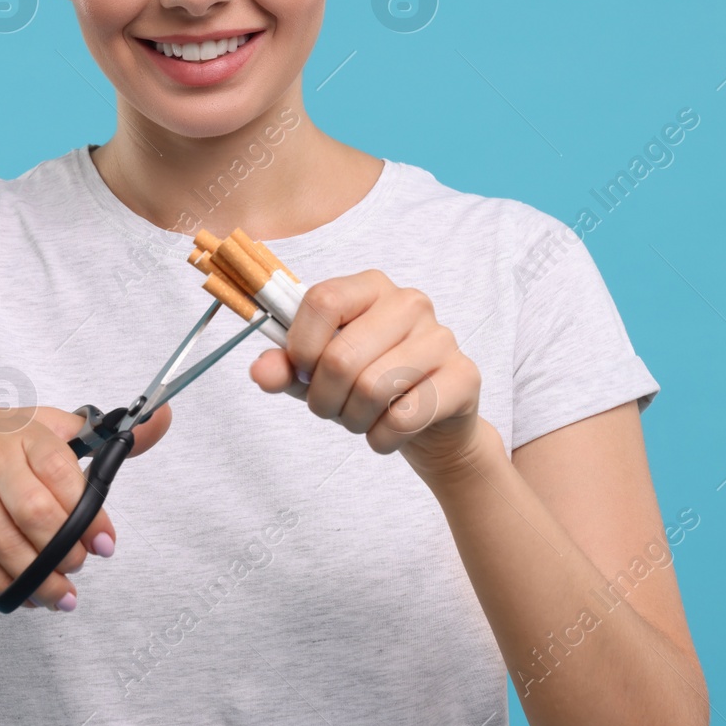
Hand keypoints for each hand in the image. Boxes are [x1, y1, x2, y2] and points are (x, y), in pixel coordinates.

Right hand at [0, 398, 171, 610]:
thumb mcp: (35, 422)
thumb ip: (94, 434)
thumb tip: (159, 421)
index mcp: (24, 434)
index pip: (64, 475)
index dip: (90, 515)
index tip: (106, 544)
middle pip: (38, 514)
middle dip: (65, 550)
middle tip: (79, 567)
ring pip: (8, 544)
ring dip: (40, 578)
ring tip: (62, 596)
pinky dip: (3, 581)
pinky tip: (23, 595)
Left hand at [248, 270, 483, 479]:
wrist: (429, 426)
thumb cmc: (368, 385)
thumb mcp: (317, 374)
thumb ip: (286, 367)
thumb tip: (261, 371)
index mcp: (370, 286)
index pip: (322, 300)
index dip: (300, 346)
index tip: (301, 371)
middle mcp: (409, 302)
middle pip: (341, 356)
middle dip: (323, 399)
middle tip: (330, 409)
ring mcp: (441, 337)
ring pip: (372, 388)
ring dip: (353, 420)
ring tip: (359, 419)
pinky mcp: (464, 376)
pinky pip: (406, 416)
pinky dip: (383, 438)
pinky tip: (387, 432)